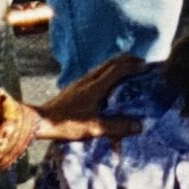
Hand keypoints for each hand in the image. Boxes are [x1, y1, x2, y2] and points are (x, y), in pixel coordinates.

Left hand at [34, 53, 150, 142]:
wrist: (41, 121)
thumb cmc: (67, 124)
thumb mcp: (95, 128)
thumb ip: (118, 126)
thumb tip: (139, 126)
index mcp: (96, 86)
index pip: (118, 69)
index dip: (134, 65)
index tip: (146, 67)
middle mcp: (89, 79)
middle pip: (111, 61)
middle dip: (128, 59)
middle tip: (141, 63)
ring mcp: (81, 81)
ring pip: (103, 65)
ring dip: (118, 64)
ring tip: (129, 70)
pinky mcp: (76, 86)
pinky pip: (97, 72)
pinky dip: (108, 71)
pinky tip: (109, 82)